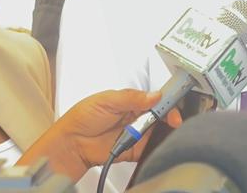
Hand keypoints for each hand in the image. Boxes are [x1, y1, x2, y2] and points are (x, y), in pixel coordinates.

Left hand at [19, 89, 181, 180]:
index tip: (174, 102)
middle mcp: (137, 116)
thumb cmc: (83, 118)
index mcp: (132, 101)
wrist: (72, 144)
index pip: (156, 98)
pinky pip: (152, 147)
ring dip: (167, 130)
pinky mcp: (136, 149)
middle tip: (173, 119)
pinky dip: (159, 145)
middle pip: (162, 114)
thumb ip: (131, 98)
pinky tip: (161, 142)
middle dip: (171, 115)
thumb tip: (154, 95)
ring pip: (160, 130)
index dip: (167, 99)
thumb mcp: (106, 100)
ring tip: (169, 129)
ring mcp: (137, 133)